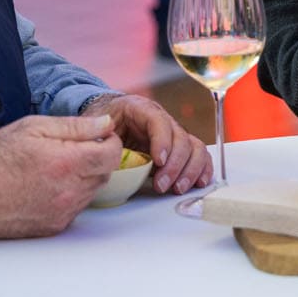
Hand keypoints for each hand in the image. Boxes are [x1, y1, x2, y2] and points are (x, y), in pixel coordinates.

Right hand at [0, 114, 121, 237]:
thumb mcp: (33, 128)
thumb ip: (74, 126)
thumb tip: (105, 124)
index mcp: (66, 162)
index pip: (112, 154)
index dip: (109, 141)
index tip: (98, 136)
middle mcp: (69, 191)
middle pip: (105, 173)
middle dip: (97, 158)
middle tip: (73, 148)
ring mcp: (63, 212)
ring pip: (92, 191)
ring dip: (85, 177)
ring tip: (57, 166)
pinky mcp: (55, 226)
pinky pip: (77, 207)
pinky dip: (71, 194)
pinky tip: (49, 184)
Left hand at [81, 92, 213, 194]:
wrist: (109, 119)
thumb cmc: (102, 123)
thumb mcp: (96, 126)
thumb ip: (100, 138)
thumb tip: (105, 152)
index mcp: (139, 109)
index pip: (158, 120)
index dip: (162, 141)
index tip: (158, 161)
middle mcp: (161, 119)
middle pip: (180, 137)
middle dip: (174, 164)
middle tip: (162, 185)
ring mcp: (172, 133)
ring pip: (194, 147)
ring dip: (189, 170)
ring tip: (177, 188)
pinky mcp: (178, 148)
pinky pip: (198, 155)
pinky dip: (201, 169)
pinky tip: (198, 182)